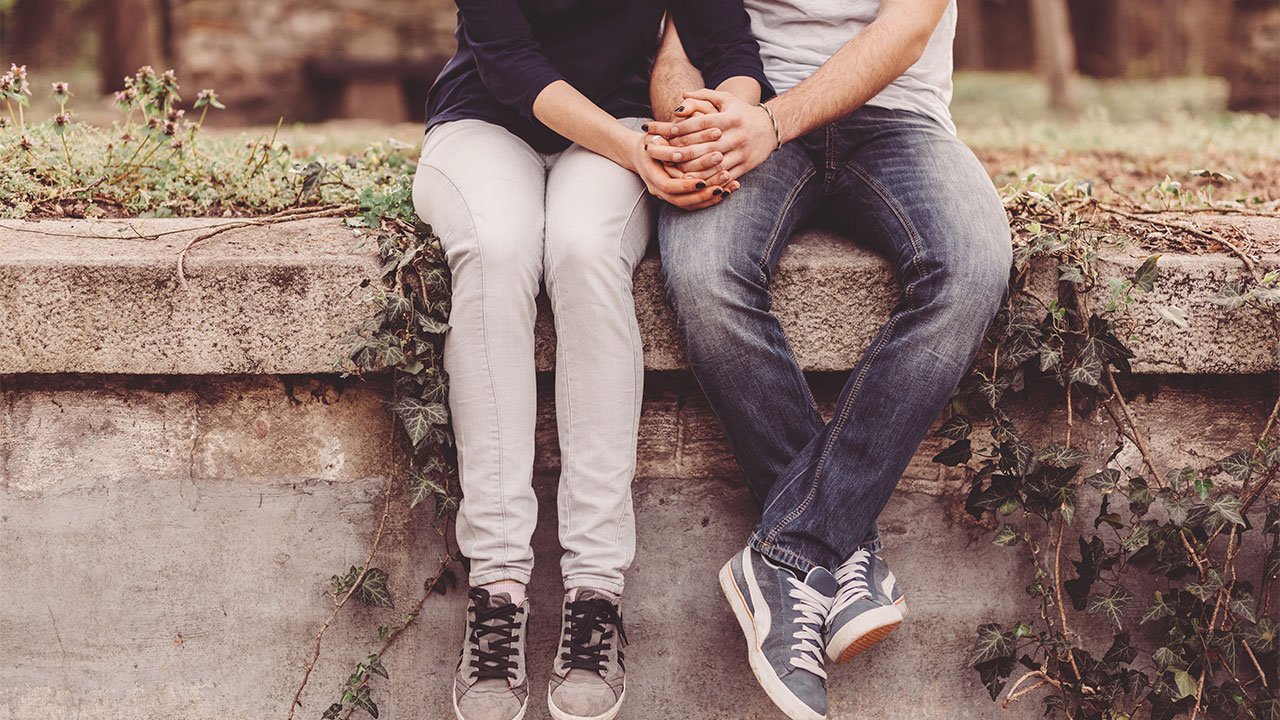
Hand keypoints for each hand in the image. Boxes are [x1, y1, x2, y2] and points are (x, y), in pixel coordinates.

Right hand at [626, 130, 725, 209]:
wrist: (645, 153)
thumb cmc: (653, 137)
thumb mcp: (657, 131)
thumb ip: (668, 129)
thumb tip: (679, 118)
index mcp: (651, 174)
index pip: (668, 186)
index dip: (685, 184)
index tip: (703, 179)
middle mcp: (657, 189)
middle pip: (681, 200)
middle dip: (703, 193)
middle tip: (725, 177)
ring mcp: (667, 195)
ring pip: (689, 205)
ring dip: (711, 198)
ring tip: (731, 186)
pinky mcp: (679, 196)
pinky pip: (695, 203)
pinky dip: (712, 199)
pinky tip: (729, 190)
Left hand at [645, 89, 777, 182]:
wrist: (771, 128)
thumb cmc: (742, 113)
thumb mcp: (726, 99)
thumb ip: (704, 95)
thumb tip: (682, 96)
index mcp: (730, 118)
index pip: (701, 123)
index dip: (681, 128)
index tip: (664, 132)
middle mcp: (736, 135)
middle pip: (703, 146)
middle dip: (680, 152)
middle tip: (663, 154)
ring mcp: (741, 152)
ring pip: (712, 165)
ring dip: (692, 170)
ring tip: (673, 171)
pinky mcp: (745, 166)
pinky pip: (724, 176)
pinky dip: (708, 180)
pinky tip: (693, 183)